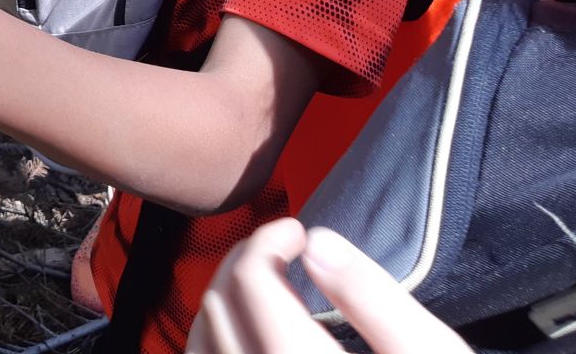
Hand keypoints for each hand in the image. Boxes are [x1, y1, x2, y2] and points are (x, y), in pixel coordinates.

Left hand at [187, 219, 469, 353]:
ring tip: (264, 285)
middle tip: (281, 248)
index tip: (300, 232)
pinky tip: (249, 335)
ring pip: (200, 346)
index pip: (253, 285)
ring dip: (224, 303)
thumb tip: (317, 242)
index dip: (269, 240)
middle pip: (219, 310)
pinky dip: (215, 346)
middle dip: (243, 263)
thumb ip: (375, 298)